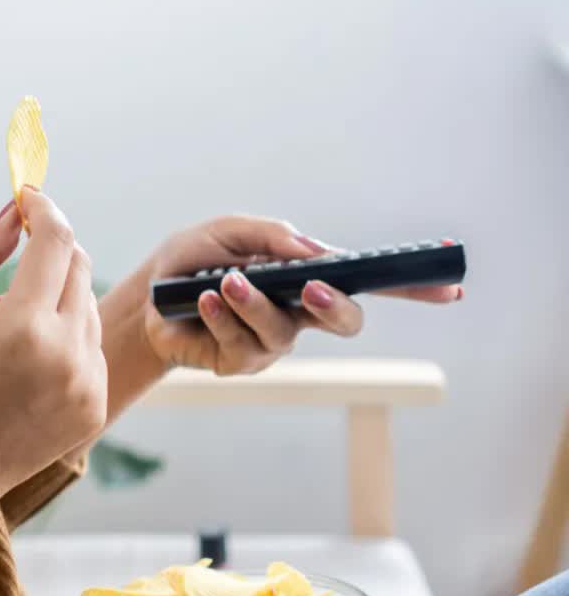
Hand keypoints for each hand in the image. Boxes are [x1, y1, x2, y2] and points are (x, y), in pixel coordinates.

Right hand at [0, 187, 107, 511]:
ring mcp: (88, 382)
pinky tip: (28, 366)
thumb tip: (13, 211)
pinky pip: (92, 348)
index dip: (42, 209)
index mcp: (24, 324)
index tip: (28, 198)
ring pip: (87, 307)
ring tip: (12, 330)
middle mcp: (67, 352)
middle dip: (52, 250)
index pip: (55, 239)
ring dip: (57, 298)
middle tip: (21, 252)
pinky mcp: (97, 405)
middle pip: (79, 266)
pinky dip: (67, 339)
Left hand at [136, 215, 461, 374]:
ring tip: (225, 283)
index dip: (411, 286)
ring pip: (282, 330)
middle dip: (333, 306)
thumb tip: (310, 250)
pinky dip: (222, 316)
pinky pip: (240, 342)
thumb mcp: (228, 233)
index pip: (367, 282)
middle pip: (345, 320)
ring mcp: (272, 342)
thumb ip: (270, 235)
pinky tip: (205, 300)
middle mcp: (299, 314)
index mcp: (307, 278)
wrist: (146, 296)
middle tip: (308, 288)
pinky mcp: (239, 362)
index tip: (449, 285)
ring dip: (255, 303)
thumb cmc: (194, 261)